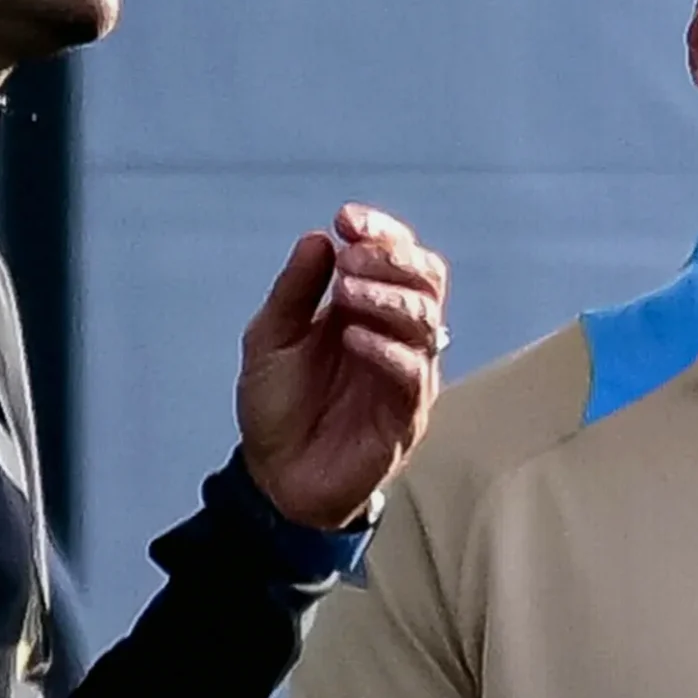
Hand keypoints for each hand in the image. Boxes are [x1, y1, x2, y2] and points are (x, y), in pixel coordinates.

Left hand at [236, 203, 449, 530]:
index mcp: (367, 309)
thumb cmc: (277, 407)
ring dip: (388, 298)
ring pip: (427, 321)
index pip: (398, 256)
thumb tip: (319, 238)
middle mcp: (395, 336)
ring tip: (346, 293)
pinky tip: (352, 337)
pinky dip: (386, 348)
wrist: (273, 477)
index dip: (381, 231)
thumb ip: (294, 291)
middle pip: (427, 279)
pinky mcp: (406, 417)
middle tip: (349, 262)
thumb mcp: (270, 338)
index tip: (346, 220)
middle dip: (392, 259)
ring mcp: (405, 375)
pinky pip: (413, 374)